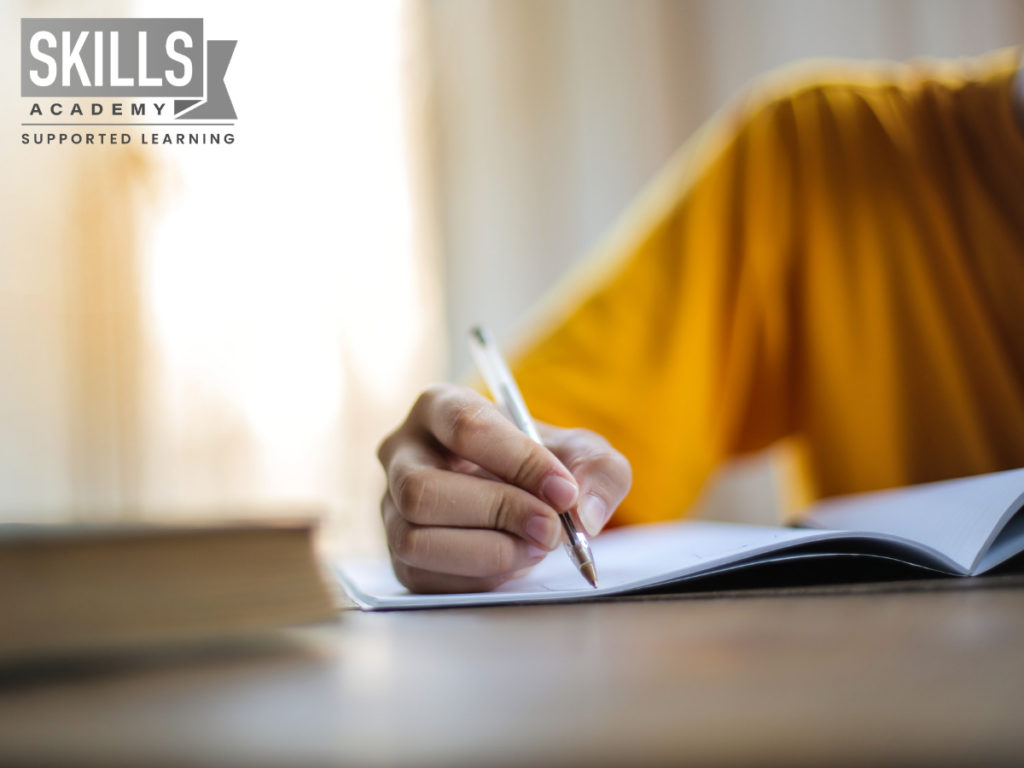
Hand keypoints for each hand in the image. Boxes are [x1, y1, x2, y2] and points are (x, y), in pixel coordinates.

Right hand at [377, 384, 631, 592]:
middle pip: (423, 489)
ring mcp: (391, 507)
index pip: (465, 426)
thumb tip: (584, 513)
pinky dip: (477, 578)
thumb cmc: (544, 465)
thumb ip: (598, 471)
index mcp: (440, 406)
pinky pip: (423, 577)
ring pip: (415, 539)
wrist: (525, 499)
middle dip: (496, 514)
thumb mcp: (583, 453)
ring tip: (535, 547)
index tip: (563, 491)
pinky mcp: (398, 555)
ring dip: (487, 552)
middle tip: (550, 529)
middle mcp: (402, 453)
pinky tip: (512, 563)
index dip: (517, 461)